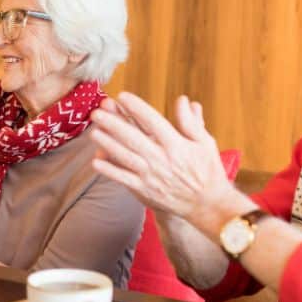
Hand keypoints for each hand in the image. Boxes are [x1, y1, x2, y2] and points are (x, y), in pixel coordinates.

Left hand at [89, 93, 238, 229]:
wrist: (207, 205)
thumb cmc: (207, 170)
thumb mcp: (205, 142)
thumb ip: (191, 121)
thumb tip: (182, 100)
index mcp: (176, 145)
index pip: (153, 121)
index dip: (137, 108)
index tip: (122, 96)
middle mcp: (162, 159)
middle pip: (133, 138)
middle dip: (113, 124)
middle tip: (96, 112)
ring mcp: (151, 176)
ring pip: (125, 157)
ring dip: (107, 143)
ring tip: (93, 131)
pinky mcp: (145, 191)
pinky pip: (124, 179)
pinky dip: (109, 170)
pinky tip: (96, 160)